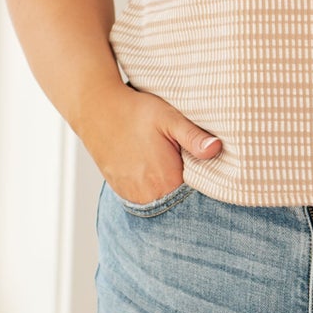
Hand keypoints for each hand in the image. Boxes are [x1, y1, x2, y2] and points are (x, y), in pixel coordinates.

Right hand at [81, 83, 221, 204]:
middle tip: (186, 165)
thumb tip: (216, 149)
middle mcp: (149, 195)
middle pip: (179, 203)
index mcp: (167, 181)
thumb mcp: (169, 118)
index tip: (210, 174)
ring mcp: (133, 196)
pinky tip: (153, 171)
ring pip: (161, 202)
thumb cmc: (135, 111)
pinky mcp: (121, 191)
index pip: (197, 199)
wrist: (96, 109)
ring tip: (166, 167)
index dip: (206, 188)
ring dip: (169, 191)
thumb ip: (194, 137)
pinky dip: (153, 190)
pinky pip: (144, 199)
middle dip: (188, 191)